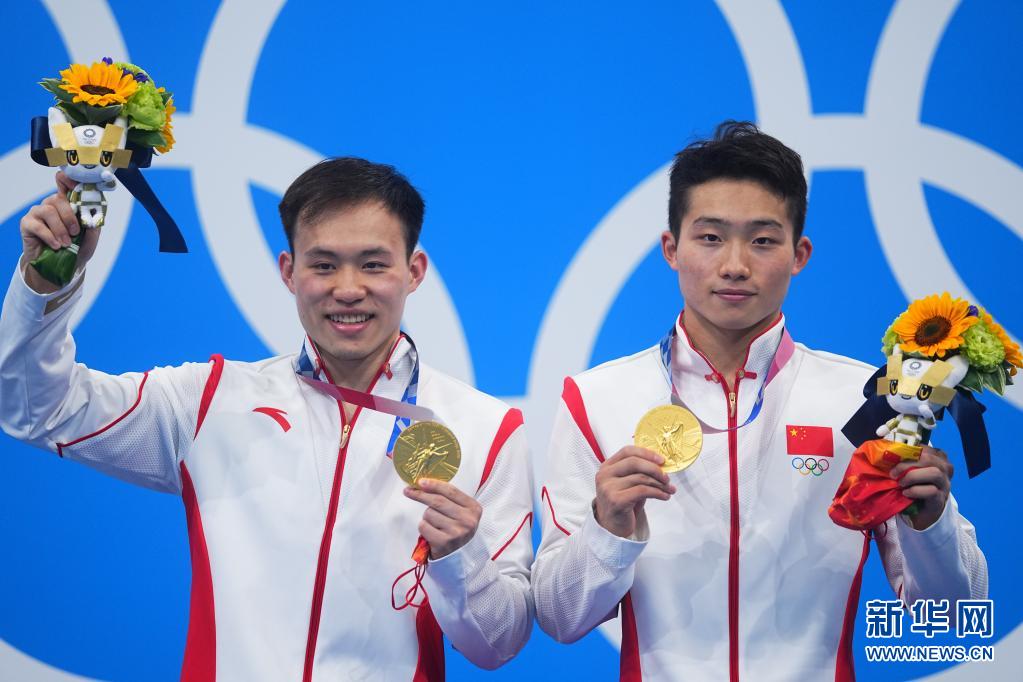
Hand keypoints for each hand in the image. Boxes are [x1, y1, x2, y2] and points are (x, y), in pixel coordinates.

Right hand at [20, 172, 99, 292]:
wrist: (59, 268)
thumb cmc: (75, 249)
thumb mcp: (89, 239)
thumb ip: (93, 226)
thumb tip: (94, 217)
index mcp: (67, 204)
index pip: (65, 184)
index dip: (69, 181)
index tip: (77, 185)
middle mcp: (51, 204)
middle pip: (58, 199)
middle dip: (70, 216)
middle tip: (75, 233)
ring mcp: (37, 213)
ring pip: (48, 211)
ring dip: (60, 229)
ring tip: (66, 243)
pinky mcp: (27, 224)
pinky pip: (38, 226)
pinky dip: (50, 236)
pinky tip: (56, 246)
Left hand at [404, 478, 481, 558]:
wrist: (458, 556)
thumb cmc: (456, 529)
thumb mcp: (461, 512)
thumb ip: (449, 498)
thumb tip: (425, 484)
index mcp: (474, 508)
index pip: (451, 491)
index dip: (434, 484)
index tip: (420, 482)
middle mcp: (468, 520)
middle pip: (438, 501)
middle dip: (421, 495)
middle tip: (409, 491)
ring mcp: (457, 532)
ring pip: (429, 514)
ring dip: (426, 517)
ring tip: (435, 525)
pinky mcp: (444, 542)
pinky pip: (424, 526)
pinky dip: (424, 528)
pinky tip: (432, 533)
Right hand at [594, 446, 675, 538]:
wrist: (612, 527)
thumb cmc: (622, 503)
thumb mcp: (628, 484)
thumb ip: (639, 472)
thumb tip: (661, 466)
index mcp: (607, 467)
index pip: (627, 451)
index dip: (646, 453)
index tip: (662, 460)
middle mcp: (605, 475)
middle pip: (634, 462)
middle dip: (655, 469)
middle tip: (667, 477)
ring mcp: (609, 488)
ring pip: (641, 478)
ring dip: (660, 484)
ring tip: (669, 489)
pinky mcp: (616, 500)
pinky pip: (642, 491)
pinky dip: (658, 493)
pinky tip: (664, 496)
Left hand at [891, 445, 952, 529]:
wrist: (920, 511)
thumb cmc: (912, 485)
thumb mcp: (907, 469)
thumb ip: (901, 459)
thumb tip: (883, 451)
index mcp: (937, 457)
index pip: (925, 448)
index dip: (907, 451)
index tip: (892, 457)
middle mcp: (944, 468)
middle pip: (929, 459)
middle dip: (907, 465)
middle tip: (893, 473)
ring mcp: (945, 484)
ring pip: (934, 473)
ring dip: (913, 477)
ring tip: (900, 483)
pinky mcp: (941, 499)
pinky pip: (932, 491)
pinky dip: (916, 491)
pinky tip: (906, 493)